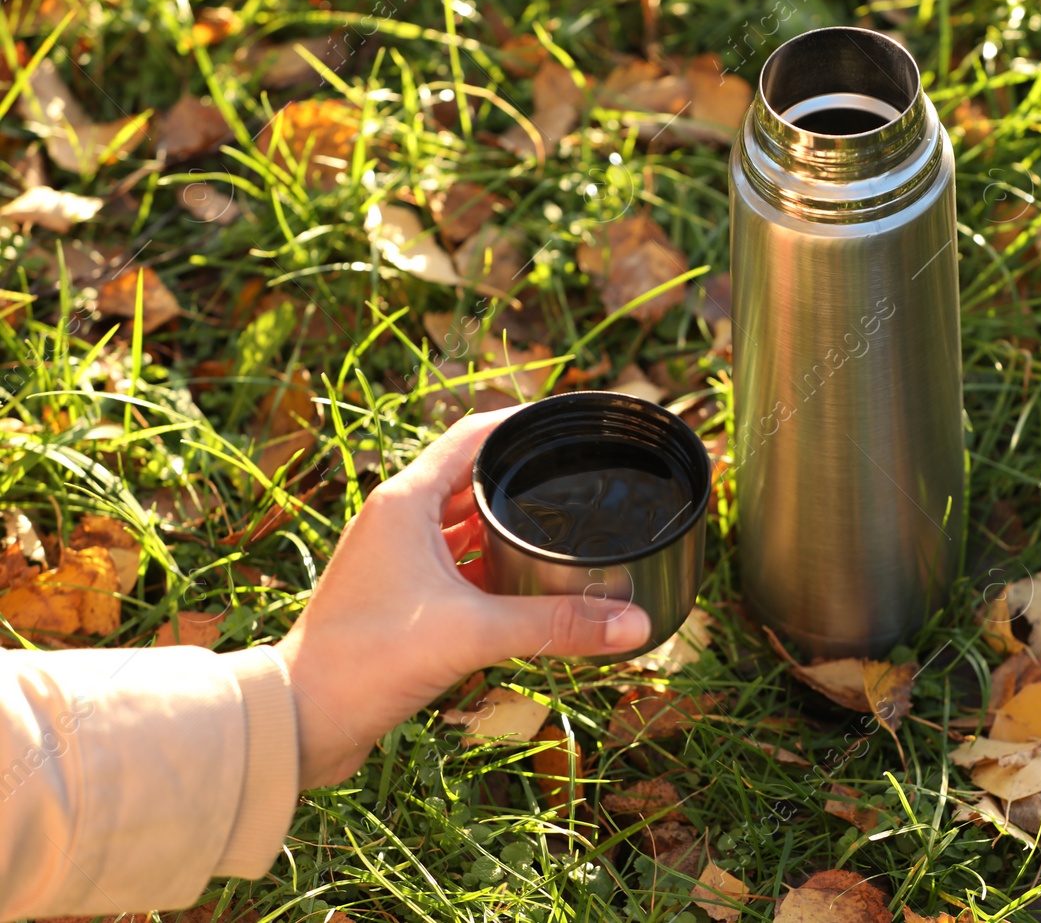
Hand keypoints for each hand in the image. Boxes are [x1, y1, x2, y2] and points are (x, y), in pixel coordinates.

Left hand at [275, 408, 651, 787]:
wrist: (299, 723)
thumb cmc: (365, 662)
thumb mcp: (473, 634)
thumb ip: (556, 625)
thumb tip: (635, 624)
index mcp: (404, 502)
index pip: (473, 435)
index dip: (523, 423)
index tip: (571, 424)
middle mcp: (397, 520)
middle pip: (472, 479)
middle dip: (525, 482)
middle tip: (582, 484)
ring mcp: (395, 559)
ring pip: (464, 526)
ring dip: (507, 529)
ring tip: (565, 533)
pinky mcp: (397, 597)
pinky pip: (455, 565)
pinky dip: (490, 569)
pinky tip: (527, 587)